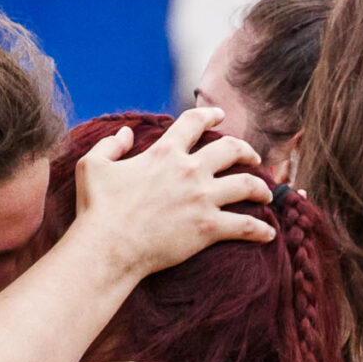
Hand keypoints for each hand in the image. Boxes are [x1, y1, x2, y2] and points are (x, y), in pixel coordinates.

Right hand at [74, 106, 274, 279]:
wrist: (109, 247)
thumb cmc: (97, 210)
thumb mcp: (93, 166)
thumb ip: (110, 144)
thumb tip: (124, 133)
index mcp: (164, 153)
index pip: (194, 122)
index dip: (210, 114)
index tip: (220, 115)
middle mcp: (189, 170)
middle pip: (231, 149)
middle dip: (246, 150)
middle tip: (253, 158)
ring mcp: (202, 199)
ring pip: (246, 184)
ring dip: (261, 187)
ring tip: (266, 194)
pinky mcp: (208, 228)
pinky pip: (245, 226)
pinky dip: (261, 230)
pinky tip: (269, 234)